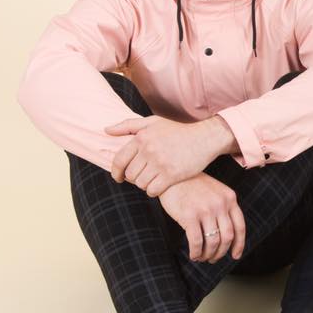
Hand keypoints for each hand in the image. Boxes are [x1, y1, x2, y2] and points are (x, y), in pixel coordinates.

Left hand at [106, 115, 234, 195]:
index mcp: (142, 137)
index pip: (119, 160)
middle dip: (135, 178)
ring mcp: (160, 163)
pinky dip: (154, 190)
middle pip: (130, 174)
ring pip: (140, 184)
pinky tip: (160, 184)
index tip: (119, 178)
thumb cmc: (178, 130)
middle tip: (144, 176)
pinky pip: (152, 190)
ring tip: (153, 179)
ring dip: (145, 184)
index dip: (116, 172)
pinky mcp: (171, 175)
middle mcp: (149, 150)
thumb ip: (128, 125)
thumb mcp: (154, 122)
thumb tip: (106, 130)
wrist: (206, 137)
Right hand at [159, 174, 245, 262]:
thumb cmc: (193, 186)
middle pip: (227, 237)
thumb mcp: (215, 191)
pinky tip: (193, 255)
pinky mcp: (190, 216)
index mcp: (229, 198)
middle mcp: (220, 204)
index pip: (240, 226)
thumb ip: (224, 207)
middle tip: (213, 259)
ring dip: (208, 254)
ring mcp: (206, 210)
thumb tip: (227, 235)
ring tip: (202, 257)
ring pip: (213, 242)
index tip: (235, 255)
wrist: (172, 176)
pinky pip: (196, 242)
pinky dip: (196, 252)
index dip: (239, 244)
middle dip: (221, 252)